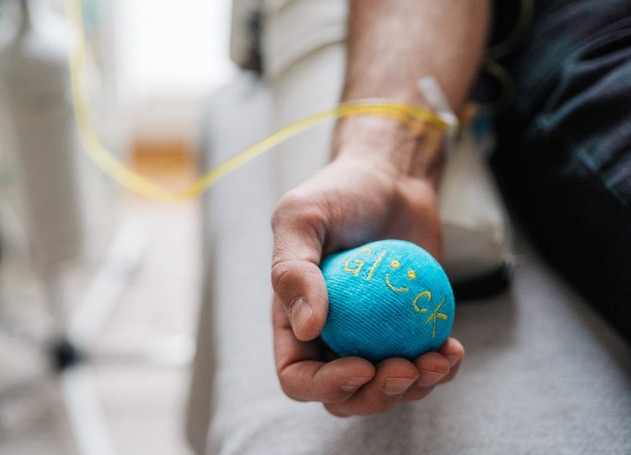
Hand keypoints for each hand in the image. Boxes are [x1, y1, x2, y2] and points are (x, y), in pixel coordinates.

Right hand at [271, 129, 464, 415]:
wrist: (391, 179)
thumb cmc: (339, 193)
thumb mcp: (301, 218)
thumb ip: (291, 269)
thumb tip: (307, 328)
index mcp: (295, 319)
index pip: (298, 376)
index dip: (326, 386)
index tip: (361, 365)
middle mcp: (331, 334)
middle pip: (345, 395)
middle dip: (377, 396)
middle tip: (406, 367)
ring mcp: (372, 334)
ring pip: (387, 388)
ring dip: (415, 388)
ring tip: (438, 360)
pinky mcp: (409, 326)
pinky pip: (422, 365)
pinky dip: (440, 369)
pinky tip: (453, 350)